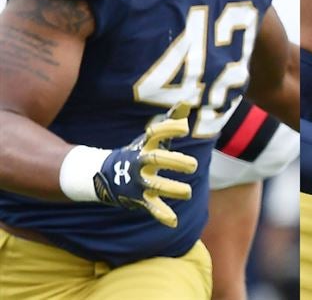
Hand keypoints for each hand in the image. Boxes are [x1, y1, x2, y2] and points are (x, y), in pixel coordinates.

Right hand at [93, 103, 198, 227]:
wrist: (106, 175)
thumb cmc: (138, 152)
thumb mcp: (151, 138)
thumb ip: (170, 121)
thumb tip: (186, 102)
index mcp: (145, 145)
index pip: (156, 133)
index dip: (169, 129)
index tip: (184, 128)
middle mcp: (141, 162)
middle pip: (157, 159)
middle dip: (175, 162)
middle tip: (192, 165)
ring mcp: (139, 181)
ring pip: (156, 185)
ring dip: (172, 189)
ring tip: (187, 193)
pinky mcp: (140, 197)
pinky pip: (152, 206)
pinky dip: (161, 214)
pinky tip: (173, 222)